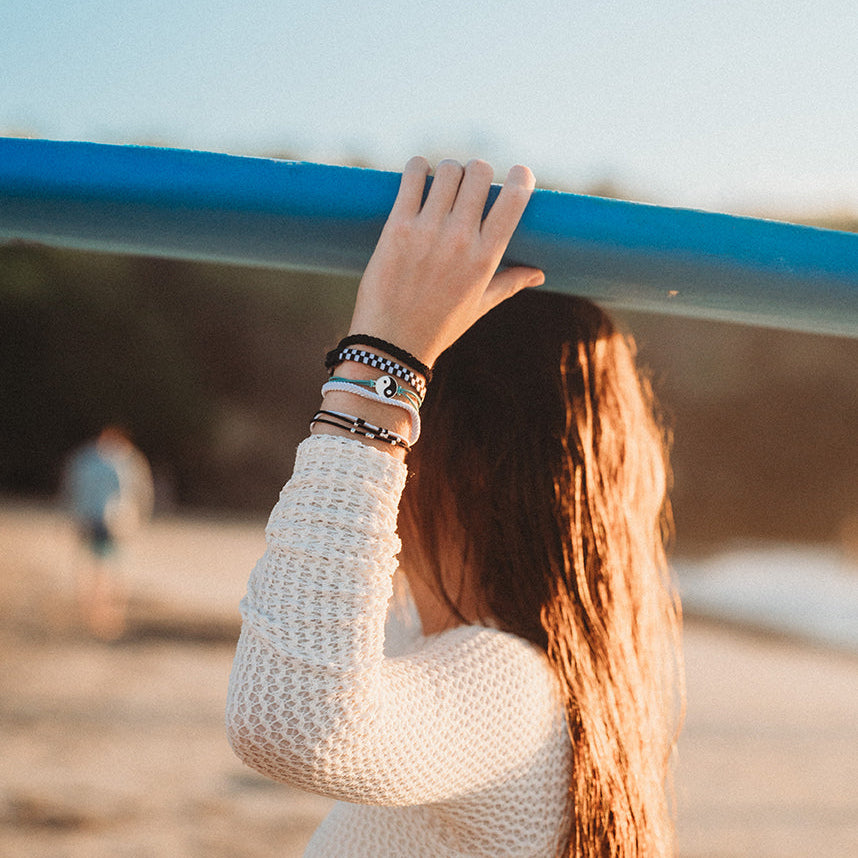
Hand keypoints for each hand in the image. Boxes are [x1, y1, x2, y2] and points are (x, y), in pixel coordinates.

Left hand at [348, 157, 544, 367]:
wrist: (392, 343)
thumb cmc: (439, 326)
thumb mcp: (480, 306)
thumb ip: (510, 283)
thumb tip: (539, 274)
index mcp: (486, 257)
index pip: (515, 199)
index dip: (521, 177)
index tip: (518, 175)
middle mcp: (460, 239)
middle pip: (479, 173)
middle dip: (478, 172)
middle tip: (468, 185)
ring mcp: (428, 231)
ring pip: (447, 170)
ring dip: (448, 170)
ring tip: (442, 182)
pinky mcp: (397, 227)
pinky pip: (412, 176)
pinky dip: (418, 168)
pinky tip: (419, 175)